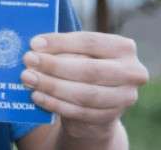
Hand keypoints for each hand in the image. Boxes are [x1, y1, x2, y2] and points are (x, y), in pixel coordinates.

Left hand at [20, 32, 147, 140]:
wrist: (98, 105)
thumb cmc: (85, 69)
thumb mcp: (80, 54)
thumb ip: (64, 49)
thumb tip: (36, 47)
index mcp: (124, 48)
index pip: (90, 41)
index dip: (61, 42)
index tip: (34, 43)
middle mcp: (132, 72)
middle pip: (89, 69)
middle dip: (55, 65)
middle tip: (28, 60)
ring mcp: (124, 98)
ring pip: (83, 93)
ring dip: (51, 86)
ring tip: (28, 79)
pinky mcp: (110, 117)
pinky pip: (78, 111)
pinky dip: (54, 103)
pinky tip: (37, 96)